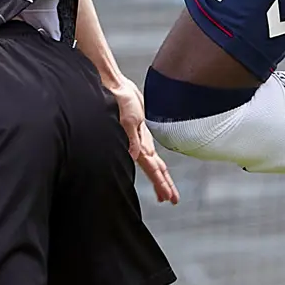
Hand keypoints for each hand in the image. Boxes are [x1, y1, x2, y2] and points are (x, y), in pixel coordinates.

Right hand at [106, 74, 179, 204]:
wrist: (111, 85)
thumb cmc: (116, 99)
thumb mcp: (127, 118)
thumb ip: (131, 138)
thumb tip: (134, 156)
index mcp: (136, 145)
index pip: (152, 169)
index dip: (160, 184)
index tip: (167, 198)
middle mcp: (138, 145)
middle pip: (154, 169)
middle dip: (163, 185)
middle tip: (172, 199)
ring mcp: (138, 138)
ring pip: (153, 161)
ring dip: (159, 175)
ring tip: (166, 188)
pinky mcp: (138, 129)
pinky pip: (148, 148)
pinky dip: (152, 159)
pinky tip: (153, 163)